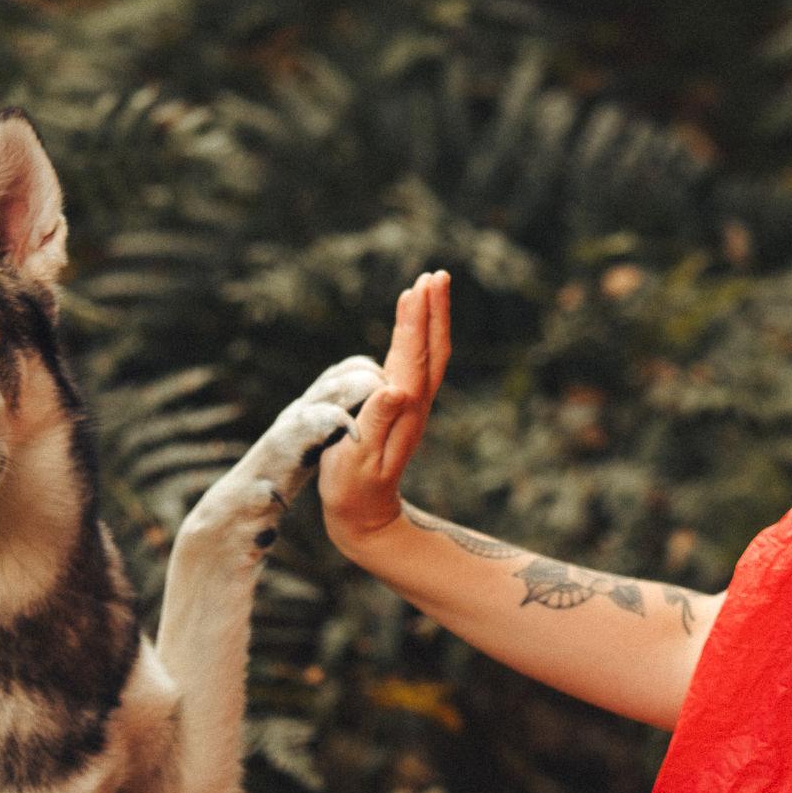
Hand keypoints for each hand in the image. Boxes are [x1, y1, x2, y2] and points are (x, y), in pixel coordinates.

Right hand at [321, 268, 450, 547]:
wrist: (366, 517)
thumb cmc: (354, 490)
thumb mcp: (359, 458)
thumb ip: (376, 422)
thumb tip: (396, 388)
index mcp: (403, 410)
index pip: (412, 356)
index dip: (415, 321)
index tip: (418, 288)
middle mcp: (413, 403)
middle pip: (430, 349)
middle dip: (433, 310)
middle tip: (437, 275)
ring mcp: (411, 406)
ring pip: (426, 355)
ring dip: (428, 320)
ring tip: (428, 289)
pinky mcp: (402, 411)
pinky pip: (414, 366)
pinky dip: (416, 340)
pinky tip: (411, 330)